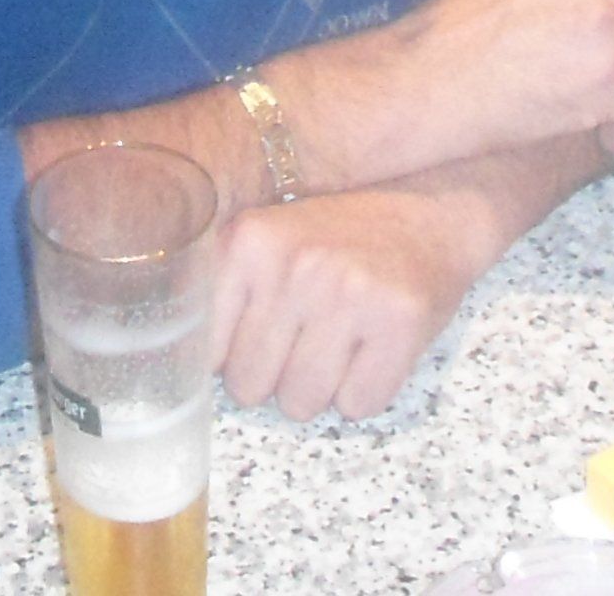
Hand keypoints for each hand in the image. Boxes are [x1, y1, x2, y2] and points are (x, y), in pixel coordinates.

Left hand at [209, 186, 488, 419]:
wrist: (431, 208)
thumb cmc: (340, 237)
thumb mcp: (270, 239)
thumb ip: (225, 289)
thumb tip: (182, 366)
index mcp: (250, 241)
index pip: (207, 351)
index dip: (232, 357)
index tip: (257, 340)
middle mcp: (294, 264)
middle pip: (251, 387)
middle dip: (276, 377)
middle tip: (307, 338)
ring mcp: (348, 293)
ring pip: (301, 404)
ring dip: (320, 388)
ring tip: (341, 340)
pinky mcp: (398, 322)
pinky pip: (358, 406)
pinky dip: (365, 391)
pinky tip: (373, 346)